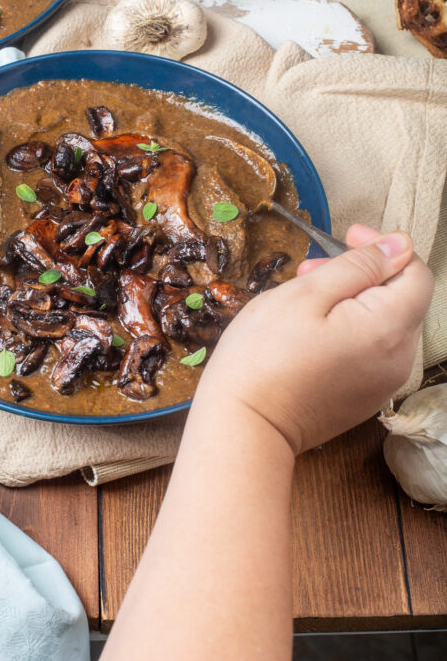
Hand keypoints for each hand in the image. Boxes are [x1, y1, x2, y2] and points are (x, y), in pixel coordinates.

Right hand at [201, 225, 433, 453]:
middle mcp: (398, 359)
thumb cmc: (264, 356)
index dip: (385, 247)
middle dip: (364, 274)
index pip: (415, 274)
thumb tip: (399, 244)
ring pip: (384, 325)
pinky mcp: (364, 398)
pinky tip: (310, 331)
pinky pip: (370, 351)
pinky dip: (349, 331)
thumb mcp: (306, 293)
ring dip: (353, 301)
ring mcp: (382, 383)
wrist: (245, 424)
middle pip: (400, 300)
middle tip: (311, 269)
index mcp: (388, 328)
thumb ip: (359, 265)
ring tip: (304, 298)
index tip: (347, 236)